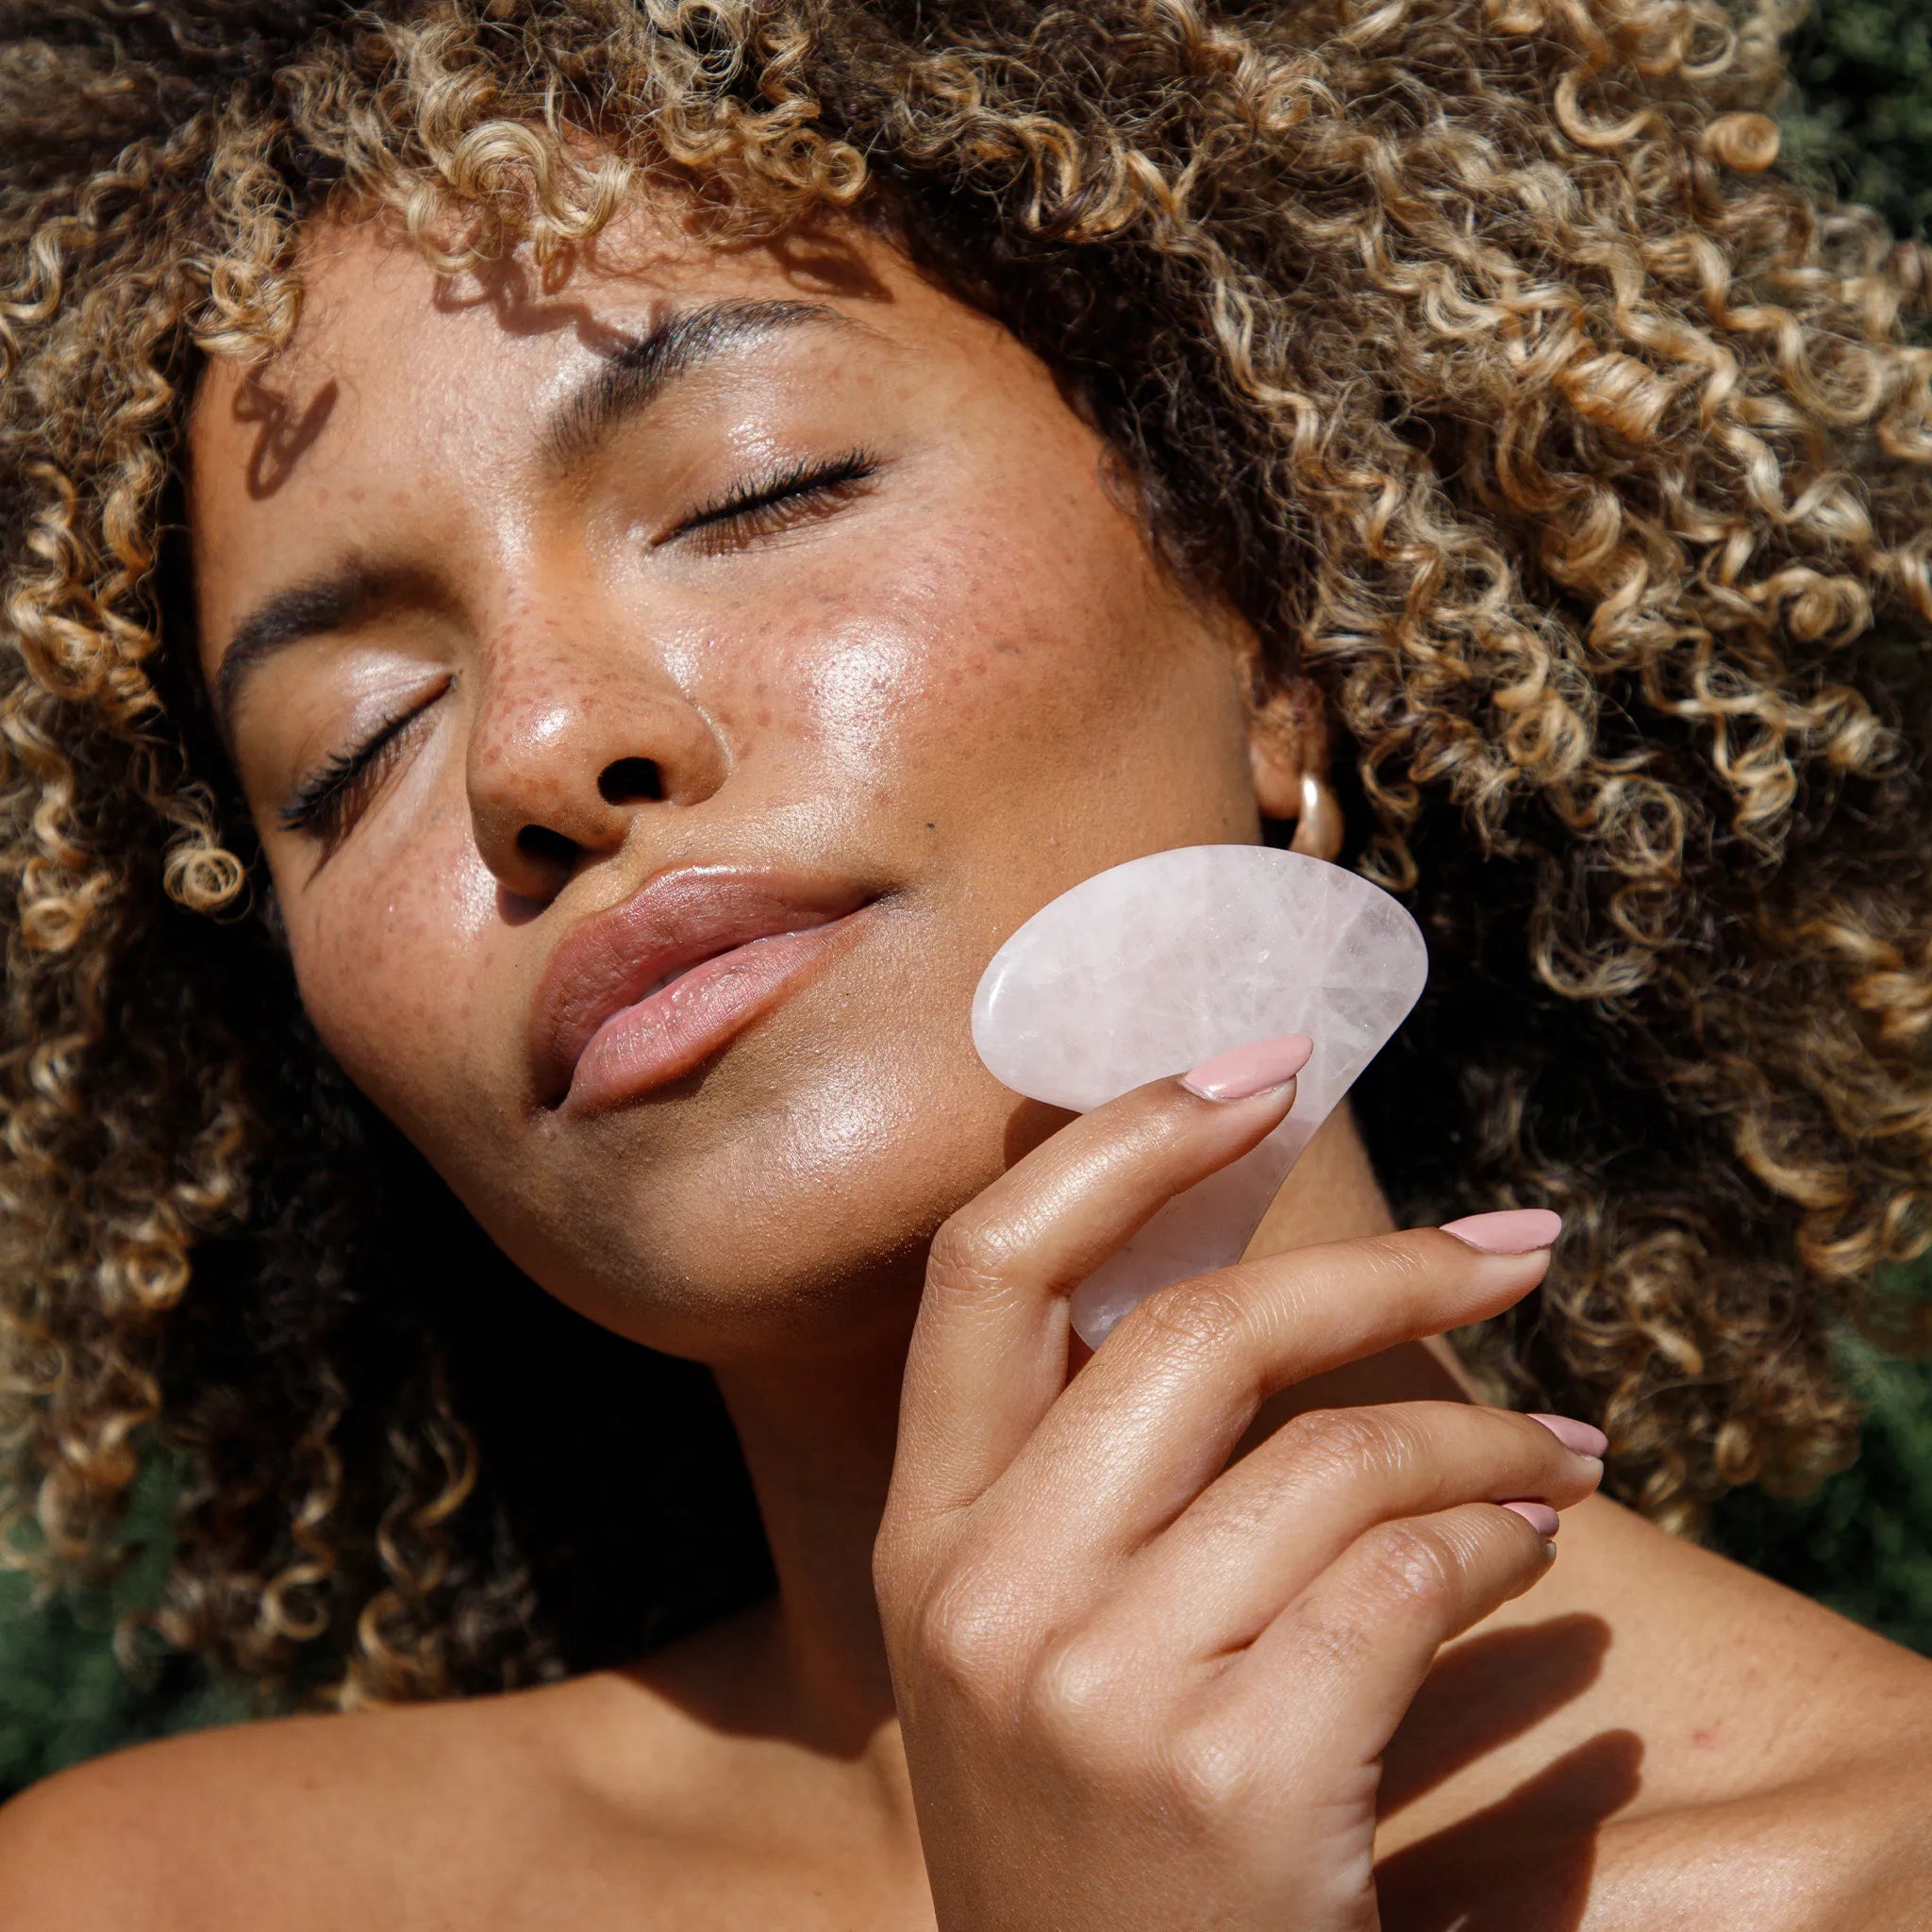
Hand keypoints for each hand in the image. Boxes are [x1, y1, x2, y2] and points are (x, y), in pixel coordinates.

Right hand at [875, 1040, 1602, 1931]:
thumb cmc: (1104, 1832)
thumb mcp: (1041, 1644)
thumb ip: (1098, 1472)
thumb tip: (1252, 1272)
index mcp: (926, 1538)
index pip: (986, 1263)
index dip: (1122, 1139)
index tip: (1255, 1069)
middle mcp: (984, 1594)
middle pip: (1193, 1329)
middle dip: (1384, 1265)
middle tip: (1517, 1252)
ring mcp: (1096, 1686)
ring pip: (1334, 1457)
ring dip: (1483, 1441)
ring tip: (1558, 1457)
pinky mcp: (1231, 1775)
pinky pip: (1403, 1579)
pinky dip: (1498, 1548)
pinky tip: (1534, 1562)